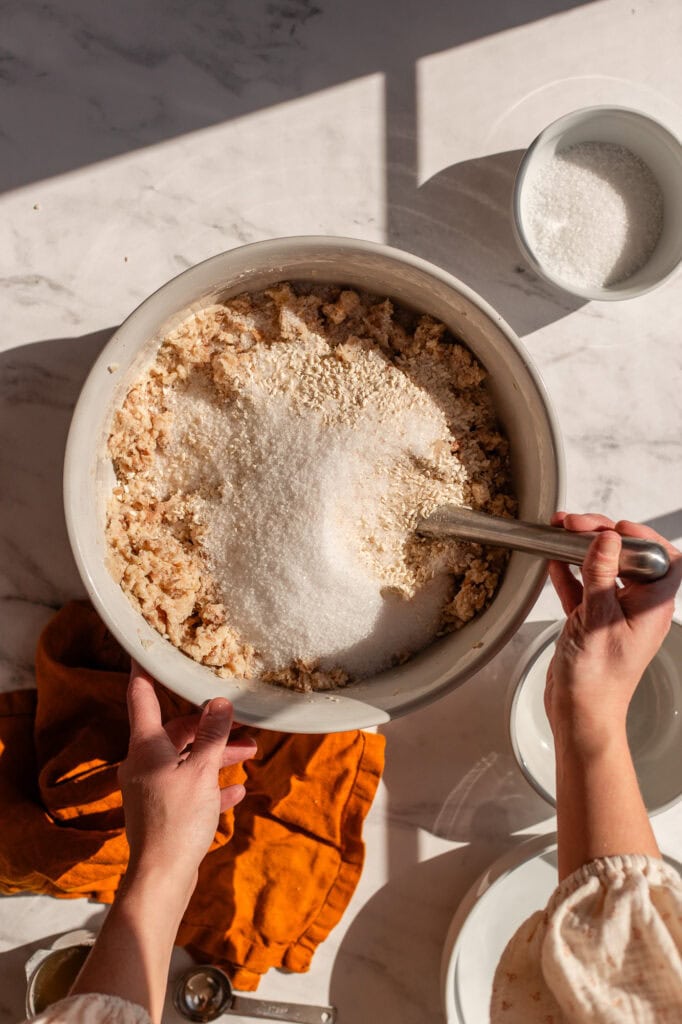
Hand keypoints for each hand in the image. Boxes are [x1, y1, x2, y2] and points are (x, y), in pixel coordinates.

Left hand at [118, 661, 256, 891]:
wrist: (162, 878)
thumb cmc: (178, 819)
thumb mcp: (201, 771)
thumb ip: (212, 735)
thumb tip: (219, 702)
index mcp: (145, 746)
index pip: (140, 697)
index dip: (143, 670)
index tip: (143, 649)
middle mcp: (143, 763)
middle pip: (175, 732)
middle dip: (209, 726)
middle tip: (241, 723)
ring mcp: (151, 789)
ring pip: (185, 760)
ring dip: (216, 755)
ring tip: (249, 755)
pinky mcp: (163, 812)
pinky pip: (189, 789)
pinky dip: (211, 785)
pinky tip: (235, 790)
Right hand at [545, 512, 681, 754]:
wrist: (579, 714)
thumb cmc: (597, 680)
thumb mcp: (597, 620)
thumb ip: (600, 576)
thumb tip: (606, 539)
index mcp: (652, 608)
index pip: (661, 560)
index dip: (642, 537)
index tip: (614, 528)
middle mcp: (636, 608)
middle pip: (627, 558)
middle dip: (602, 536)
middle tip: (575, 525)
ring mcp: (613, 613)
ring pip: (603, 569)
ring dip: (582, 550)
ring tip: (560, 532)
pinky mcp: (590, 620)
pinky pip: (582, 587)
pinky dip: (569, 572)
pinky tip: (554, 560)